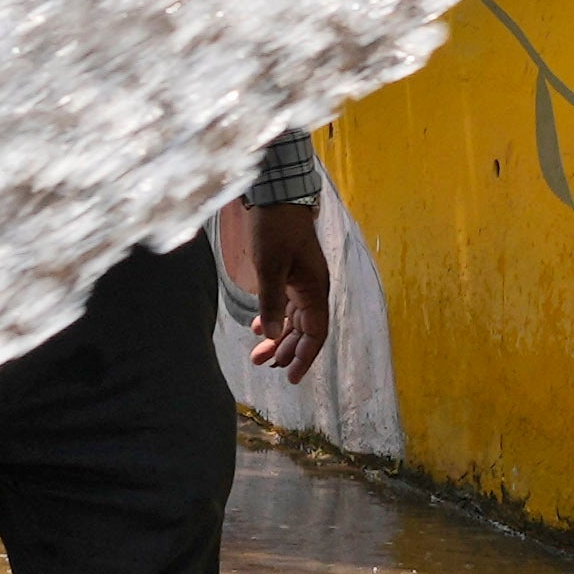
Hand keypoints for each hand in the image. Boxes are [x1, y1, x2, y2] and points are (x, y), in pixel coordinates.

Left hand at [225, 199, 331, 377]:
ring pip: (294, 320)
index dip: (305, 357)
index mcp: (315, 289)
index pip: (316, 333)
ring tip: (258, 354)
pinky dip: (274, 318)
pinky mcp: (290, 274)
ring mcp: (302, 281)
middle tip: (264, 365)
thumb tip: (273, 335)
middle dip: (286, 350)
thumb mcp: (270, 266)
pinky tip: (259, 326)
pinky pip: (286, 305)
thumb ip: (272, 302)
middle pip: (304, 330)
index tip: (290, 377)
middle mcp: (313, 289)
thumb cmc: (275, 228)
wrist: (276, 196)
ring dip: (278, 337)